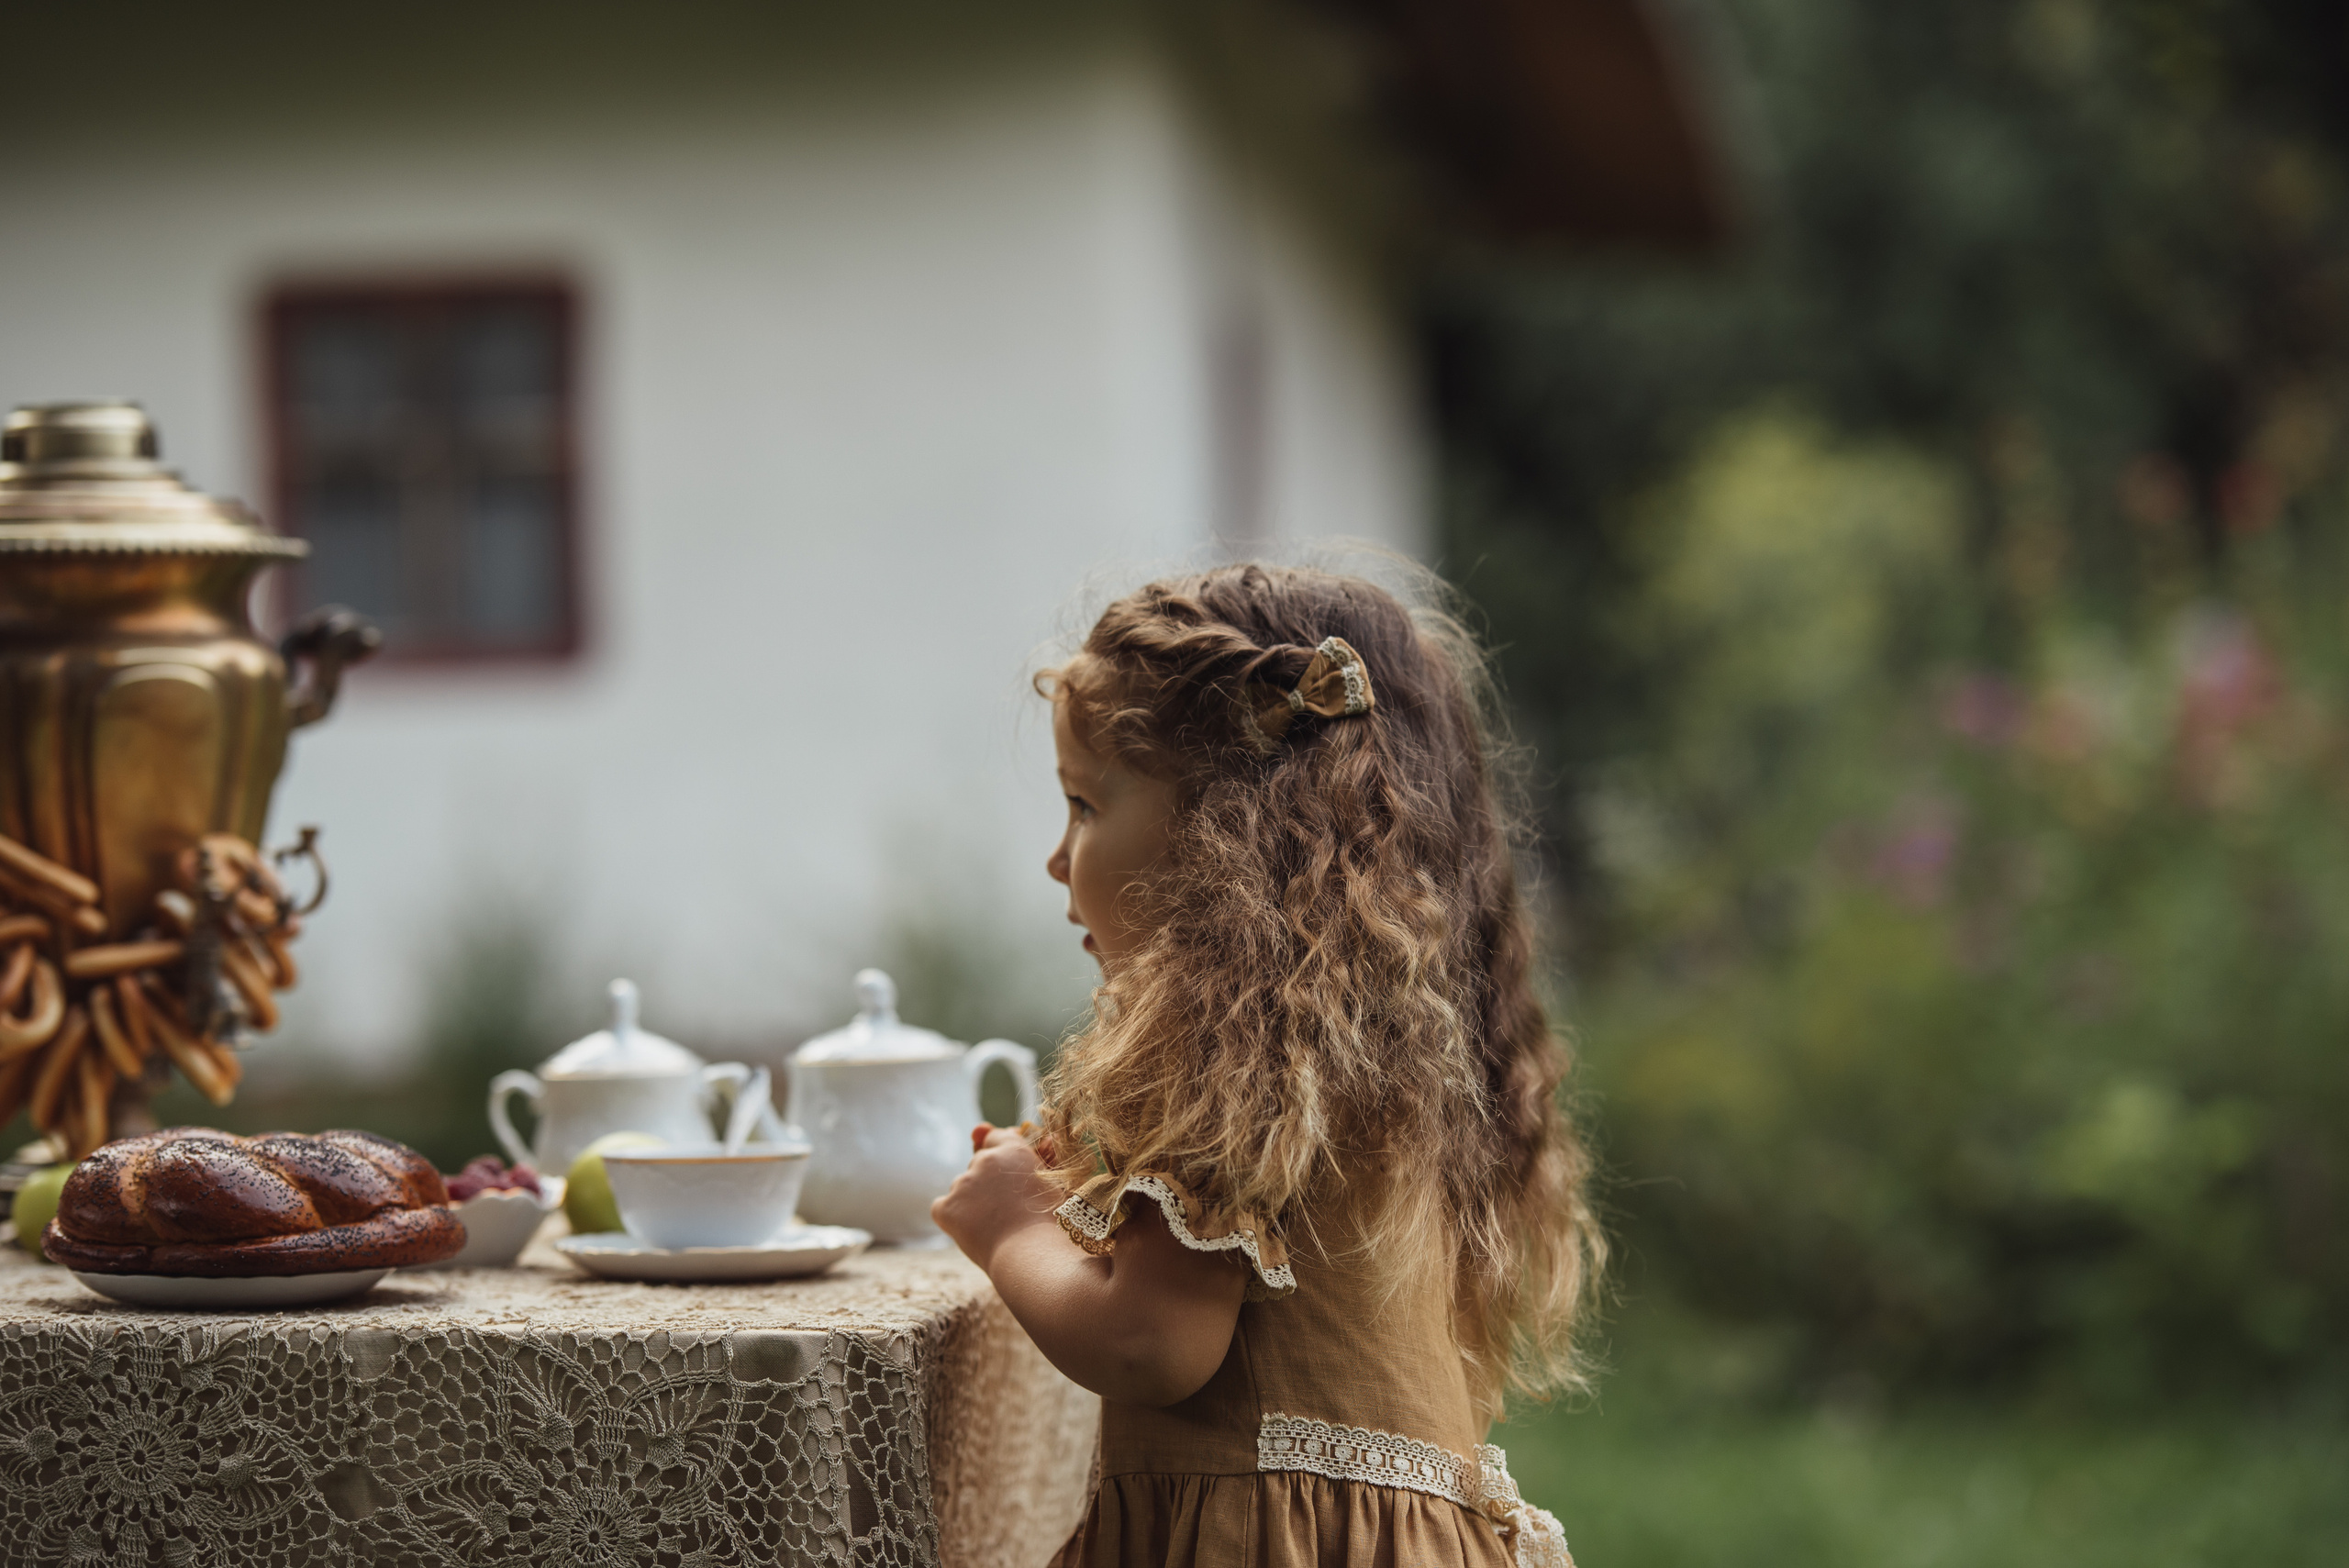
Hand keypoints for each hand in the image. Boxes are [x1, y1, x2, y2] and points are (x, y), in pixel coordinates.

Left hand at [933, 1125, 1058, 1268]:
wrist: (1034, 1258)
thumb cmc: (1051, 1225)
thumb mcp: (1049, 1184)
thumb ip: (1022, 1162)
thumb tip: (985, 1134)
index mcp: (1014, 1150)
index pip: (996, 1138)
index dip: (1000, 1157)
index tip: (1006, 1174)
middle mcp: (985, 1160)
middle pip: (978, 1165)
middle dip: (987, 1183)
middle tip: (1007, 1211)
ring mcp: (963, 1183)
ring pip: (962, 1188)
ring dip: (972, 1202)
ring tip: (996, 1227)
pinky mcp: (946, 1207)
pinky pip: (943, 1208)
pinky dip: (953, 1219)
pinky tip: (974, 1232)